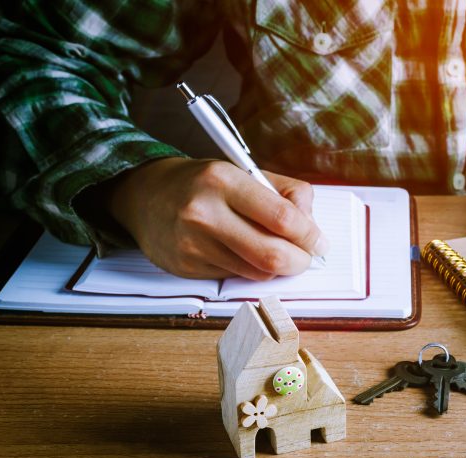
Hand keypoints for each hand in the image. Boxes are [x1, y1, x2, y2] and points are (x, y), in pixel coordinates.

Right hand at [100, 157, 328, 279]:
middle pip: (273, 254)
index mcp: (224, 180)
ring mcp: (193, 244)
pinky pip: (237, 278)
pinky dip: (251, 270)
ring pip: (258, 272)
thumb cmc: (205, 183)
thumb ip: (287, 194)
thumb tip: (314, 230)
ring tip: (276, 251)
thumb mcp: (246, 171)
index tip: (319, 241)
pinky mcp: (187, 267)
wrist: (146, 195)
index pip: (283, 217)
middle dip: (300, 261)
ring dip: (277, 268)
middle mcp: (205, 212)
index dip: (310, 235)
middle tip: (306, 257)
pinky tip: (244, 253)